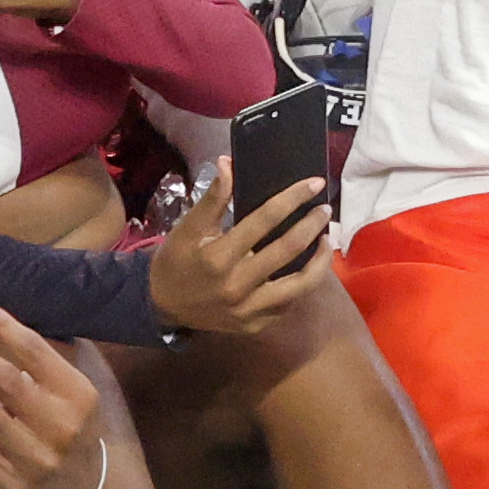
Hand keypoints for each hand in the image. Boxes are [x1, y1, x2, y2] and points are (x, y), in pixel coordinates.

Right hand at [143, 161, 331, 336]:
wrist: (162, 307)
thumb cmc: (176, 262)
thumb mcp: (188, 228)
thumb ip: (212, 198)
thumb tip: (229, 163)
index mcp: (218, 257)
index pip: (264, 220)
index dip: (292, 198)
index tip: (313, 184)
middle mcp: (237, 285)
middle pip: (287, 250)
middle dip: (312, 225)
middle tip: (324, 210)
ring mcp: (248, 310)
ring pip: (299, 285)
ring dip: (319, 261)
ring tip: (325, 240)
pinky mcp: (255, 325)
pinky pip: (288, 303)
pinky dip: (301, 284)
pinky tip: (306, 267)